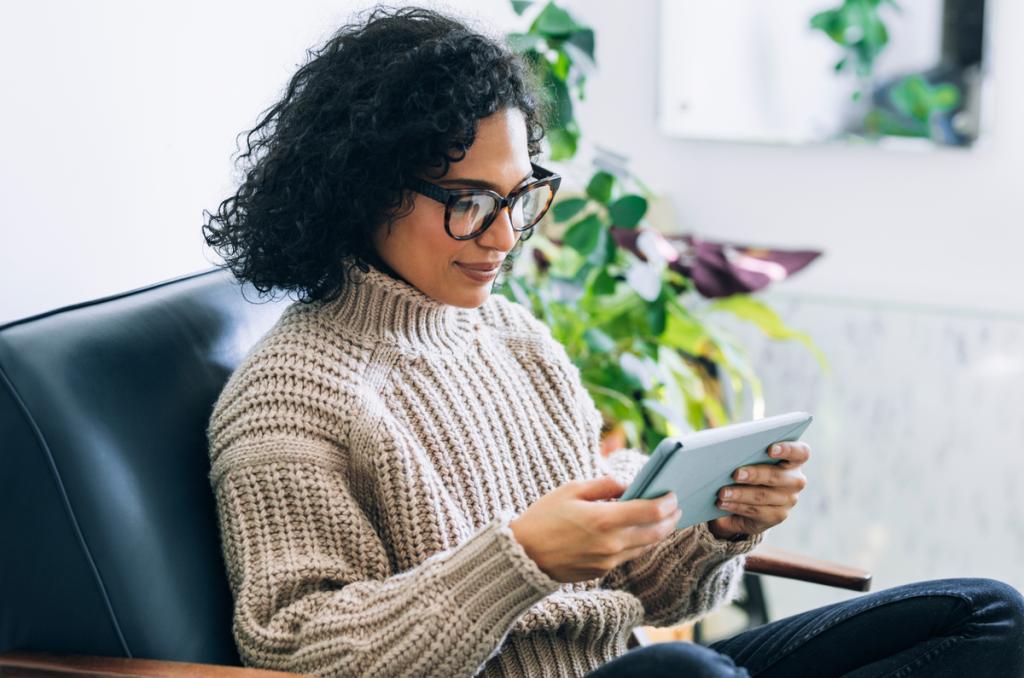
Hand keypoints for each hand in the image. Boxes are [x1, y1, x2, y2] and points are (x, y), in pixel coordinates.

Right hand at [510, 476, 681, 582]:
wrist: (522, 555)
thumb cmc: (543, 517)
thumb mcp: (570, 490)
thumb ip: (603, 485)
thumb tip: (627, 485)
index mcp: (604, 519)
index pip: (650, 512)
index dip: (666, 503)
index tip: (673, 494)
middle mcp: (611, 544)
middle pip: (654, 532)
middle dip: (670, 519)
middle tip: (677, 507)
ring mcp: (608, 561)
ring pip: (645, 547)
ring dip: (659, 533)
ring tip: (665, 520)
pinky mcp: (601, 571)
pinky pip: (628, 556)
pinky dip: (640, 543)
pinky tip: (640, 533)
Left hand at [707, 441, 809, 539]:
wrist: (750, 499)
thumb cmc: (751, 467)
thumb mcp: (752, 457)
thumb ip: (748, 451)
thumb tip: (725, 448)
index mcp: (795, 459)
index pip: (800, 452)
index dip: (787, 449)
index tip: (770, 449)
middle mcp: (795, 480)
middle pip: (777, 476)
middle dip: (754, 474)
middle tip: (736, 474)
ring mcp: (788, 500)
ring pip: (763, 496)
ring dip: (740, 494)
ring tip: (723, 492)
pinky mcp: (777, 516)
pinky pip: (756, 511)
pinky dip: (736, 506)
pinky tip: (723, 503)